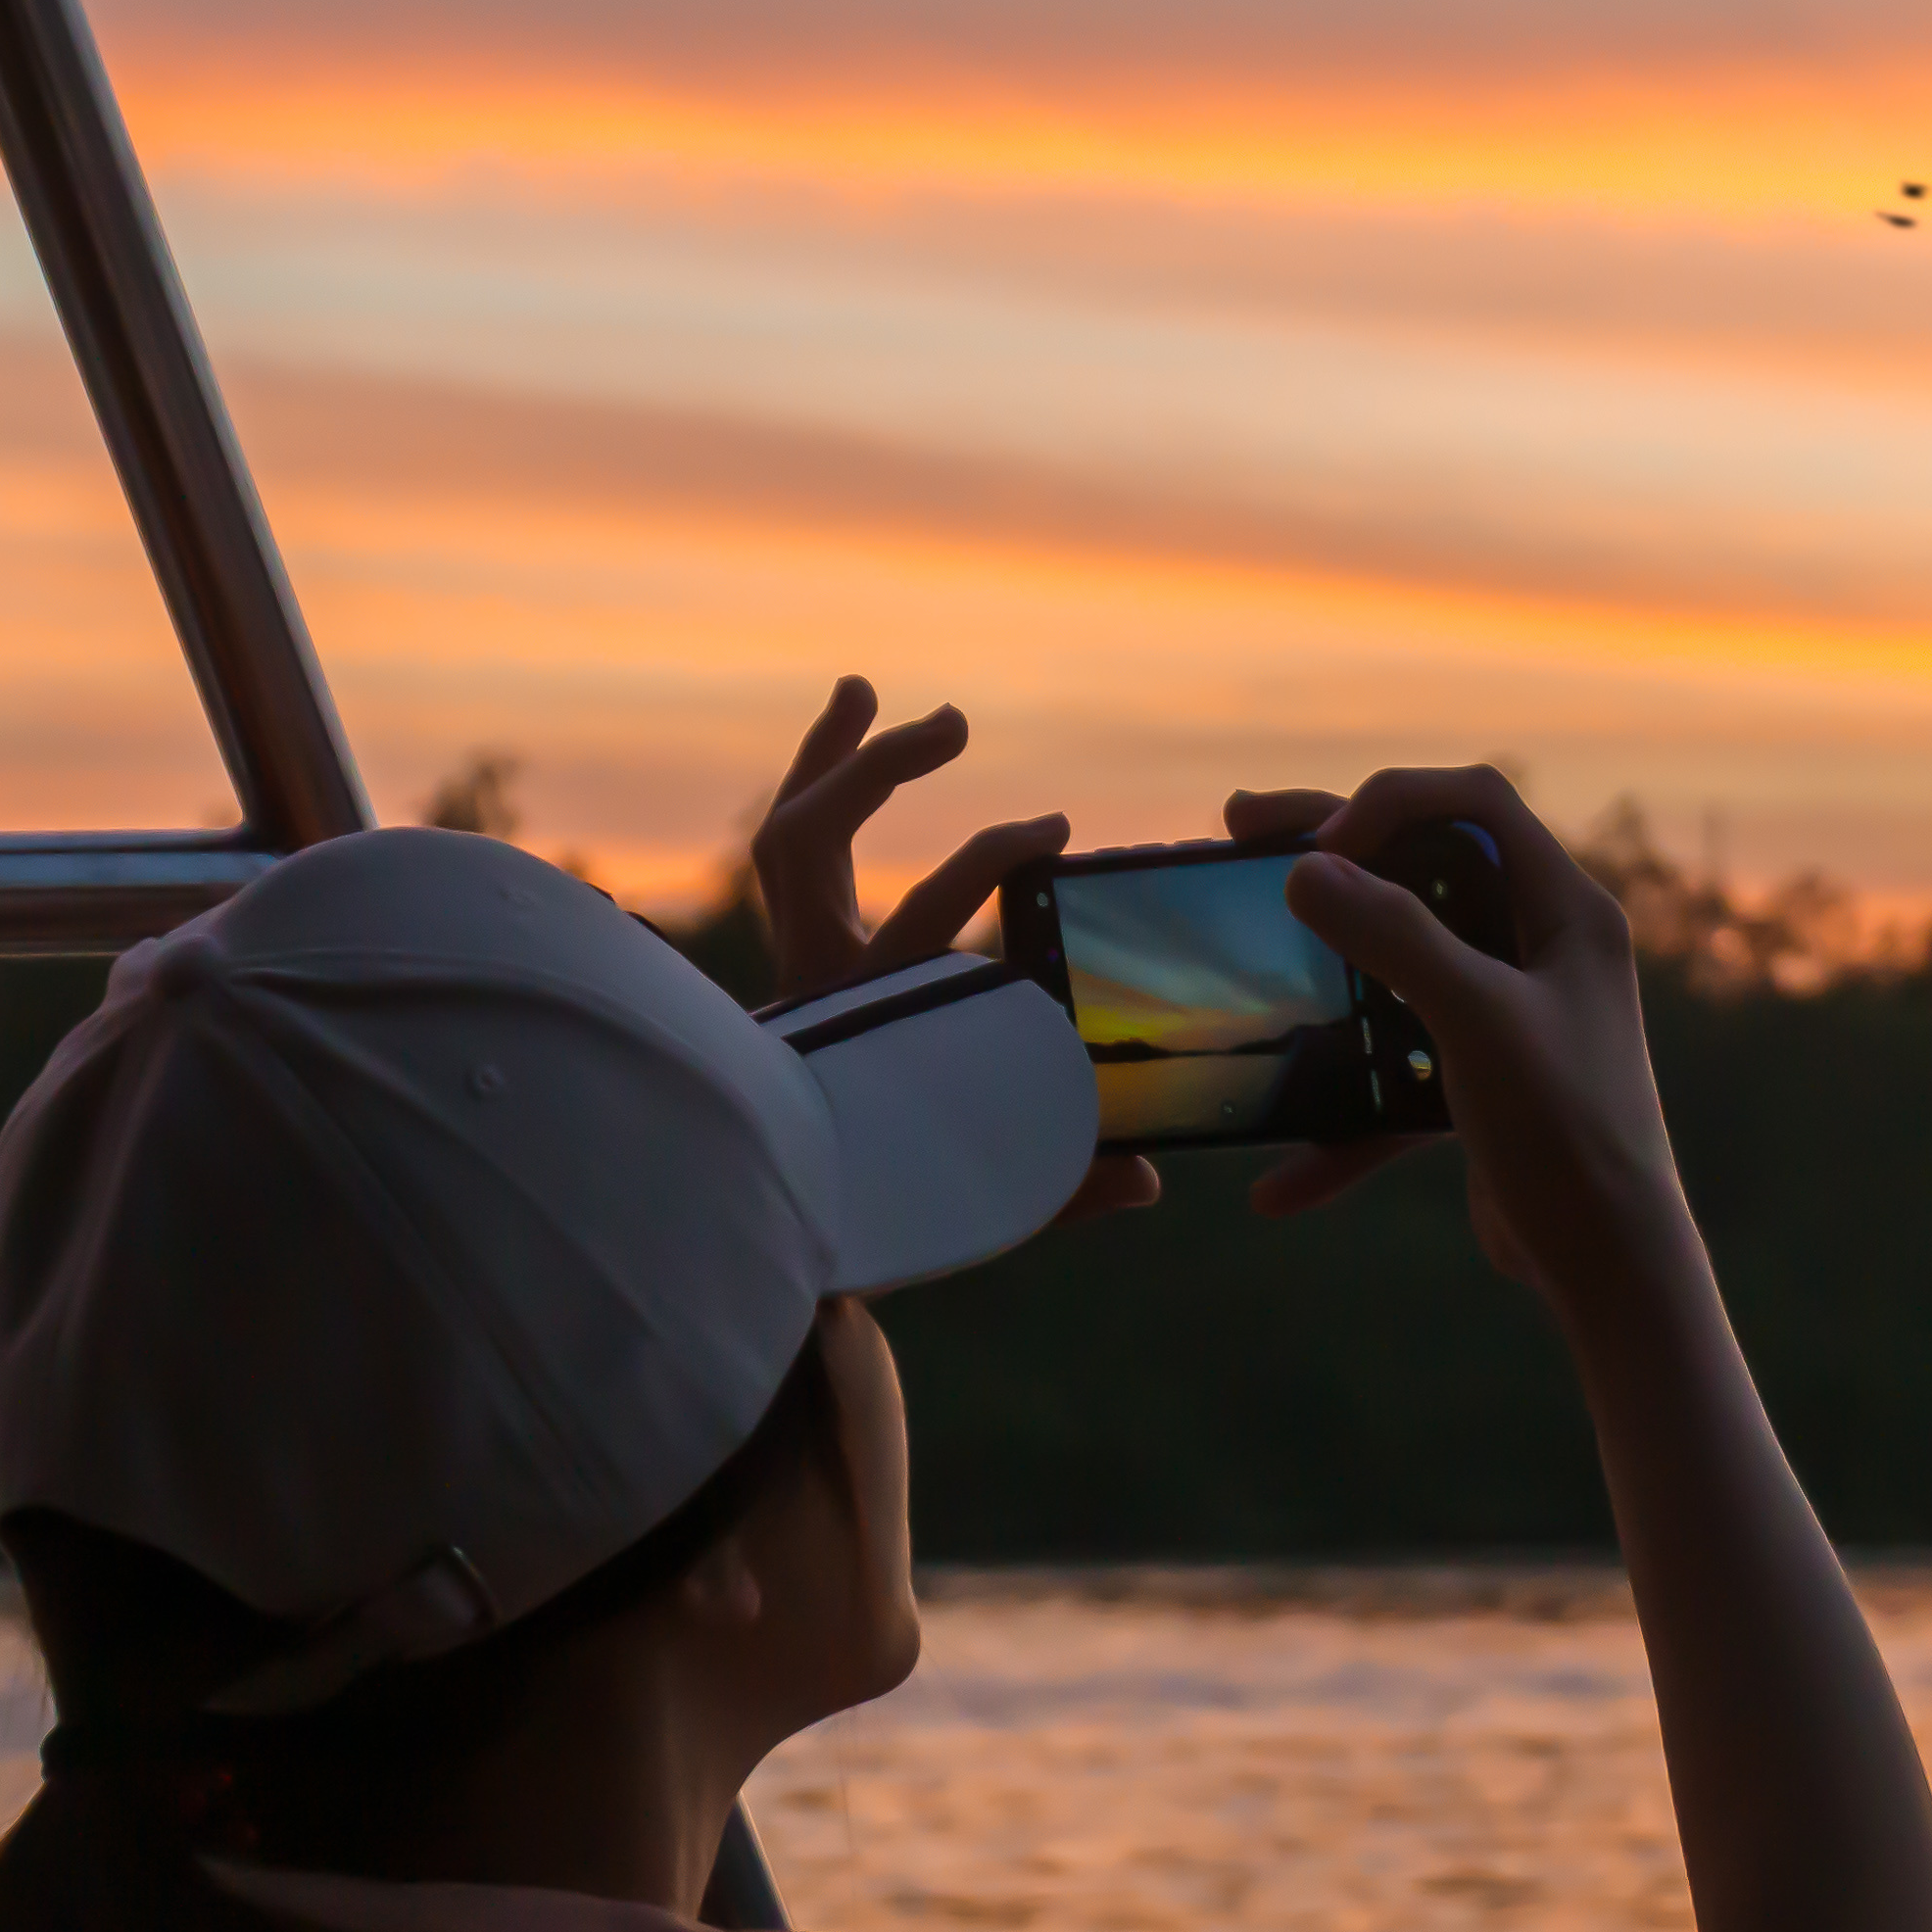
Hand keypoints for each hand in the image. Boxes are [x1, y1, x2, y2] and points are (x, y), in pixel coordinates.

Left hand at [753, 676, 1157, 1229]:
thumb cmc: (889, 1215)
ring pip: (782, 844)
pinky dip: (815, 787)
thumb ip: (1065, 1186)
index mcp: (868, 1027)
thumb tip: (1150, 1178)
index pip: (919, 922)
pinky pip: (791, 856)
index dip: (988, 860)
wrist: (788, 1242)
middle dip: (872, 773)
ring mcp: (796, 972)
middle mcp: (816, 988)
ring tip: (864, 689)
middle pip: (803, 850)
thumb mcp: (980, 1199)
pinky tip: (848, 733)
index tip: (1057, 828)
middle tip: (954, 723)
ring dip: (825, 760)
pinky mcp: (796, 961)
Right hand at [1232, 769, 1685, 1310]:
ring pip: (1402, 966)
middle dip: (1337, 852)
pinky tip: (1284, 1181)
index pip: (1476, 804)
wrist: (1612, 1267)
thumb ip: (1398, 937)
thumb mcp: (1479, 1020)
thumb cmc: (1569, 1131)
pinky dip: (1346, 1119)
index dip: (1393, 801)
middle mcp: (1544, 950)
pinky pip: (1399, 1073)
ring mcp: (1512, 1016)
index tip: (1322, 846)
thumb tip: (1309, 868)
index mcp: (1567, 912)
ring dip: (1327, 966)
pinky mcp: (1484, 1083)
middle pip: (1427, 869)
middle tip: (1241, 829)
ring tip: (1248, 940)